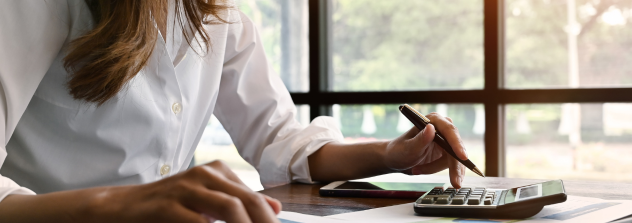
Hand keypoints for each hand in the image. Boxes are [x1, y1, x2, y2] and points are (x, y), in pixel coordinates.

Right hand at [87, 160, 280, 222]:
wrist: (120, 207)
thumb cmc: (167, 207)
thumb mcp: (206, 201)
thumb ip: (238, 202)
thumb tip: (275, 207)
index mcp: (217, 172)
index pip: (255, 198)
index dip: (269, 220)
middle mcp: (204, 175)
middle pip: (247, 201)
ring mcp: (186, 189)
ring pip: (230, 209)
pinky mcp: (168, 206)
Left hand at [383, 112, 467, 187]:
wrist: (396, 160)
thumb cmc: (399, 151)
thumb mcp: (408, 148)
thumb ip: (420, 139)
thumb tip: (431, 128)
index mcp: (432, 120)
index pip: (449, 131)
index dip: (457, 144)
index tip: (462, 157)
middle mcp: (441, 128)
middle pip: (455, 147)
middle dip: (454, 166)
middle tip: (455, 183)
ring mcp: (445, 141)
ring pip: (454, 159)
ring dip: (436, 168)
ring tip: (417, 170)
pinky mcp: (447, 152)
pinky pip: (451, 164)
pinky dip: (439, 171)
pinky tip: (425, 172)